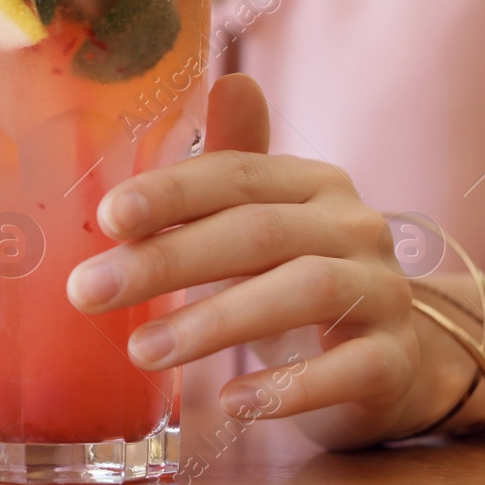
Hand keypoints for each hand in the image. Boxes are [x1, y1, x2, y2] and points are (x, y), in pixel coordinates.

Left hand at [66, 74, 434, 449]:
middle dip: (168, 261)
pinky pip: (347, 371)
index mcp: (311, 184)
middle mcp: (354, 226)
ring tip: (142, 350)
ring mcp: (383, 292)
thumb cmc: (297, 277)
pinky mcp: (395, 362)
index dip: (170, 193)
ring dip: (214, 322)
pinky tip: (231, 403)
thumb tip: (227, 81)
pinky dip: (287, 386)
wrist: (389, 362)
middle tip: (89, 292)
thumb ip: (231, 164)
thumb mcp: (261, 221)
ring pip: (303, 293)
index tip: (106, 218)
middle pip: (258, 232)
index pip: (236, 175)